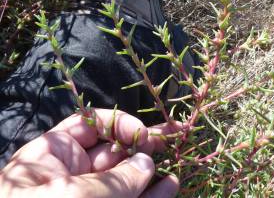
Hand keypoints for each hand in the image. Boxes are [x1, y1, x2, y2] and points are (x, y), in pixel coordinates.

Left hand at [0, 109, 179, 197]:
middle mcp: (73, 174)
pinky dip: (152, 195)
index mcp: (55, 155)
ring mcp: (91, 196)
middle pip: (115, 149)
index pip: (90, 125)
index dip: (119, 124)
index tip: (142, 134)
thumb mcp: (72, 194)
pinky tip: (170, 186)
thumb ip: (115, 180)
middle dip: (143, 143)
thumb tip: (147, 164)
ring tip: (176, 162)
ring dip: (153, 171)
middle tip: (172, 138)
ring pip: (127, 178)